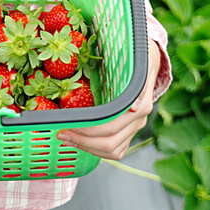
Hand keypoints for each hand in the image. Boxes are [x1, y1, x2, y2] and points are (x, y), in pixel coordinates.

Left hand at [55, 39, 160, 160]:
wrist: (148, 59)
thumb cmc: (135, 58)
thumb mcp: (136, 61)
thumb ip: (135, 81)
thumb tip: (135, 106)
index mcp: (141, 105)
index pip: (111, 127)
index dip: (88, 131)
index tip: (68, 125)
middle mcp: (138, 120)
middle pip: (110, 144)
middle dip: (82, 141)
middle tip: (61, 134)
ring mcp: (134, 128)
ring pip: (112, 151)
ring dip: (87, 148)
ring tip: (67, 138)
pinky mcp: (129, 132)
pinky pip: (115, 151)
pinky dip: (96, 150)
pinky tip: (80, 142)